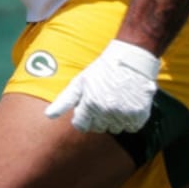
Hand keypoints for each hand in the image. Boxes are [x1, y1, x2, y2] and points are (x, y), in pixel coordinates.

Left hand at [45, 40, 160, 132]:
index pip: (81, 126)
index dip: (84, 116)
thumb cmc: (103, 69)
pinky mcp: (139, 115)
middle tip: (105, 98)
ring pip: (116, 129)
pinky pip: (132, 127)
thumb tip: (48, 116)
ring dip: (115, 119)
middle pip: (99, 128)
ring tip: (118, 99)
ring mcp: (124, 114)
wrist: (132, 58)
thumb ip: (64, 101)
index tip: (90, 105)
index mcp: (90, 104)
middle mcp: (106, 112)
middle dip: (99, 117)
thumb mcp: (80, 82)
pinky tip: (128, 103)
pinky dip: (130, 119)